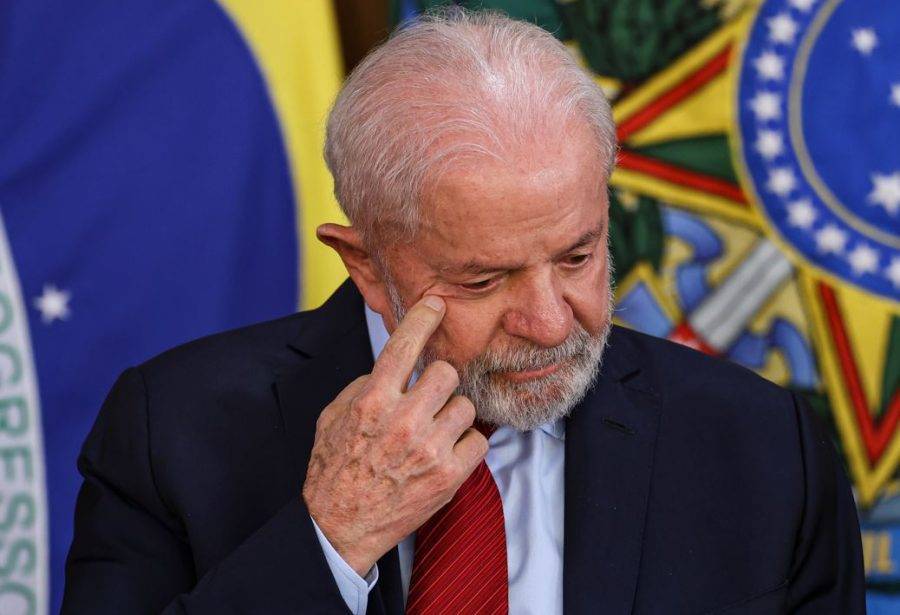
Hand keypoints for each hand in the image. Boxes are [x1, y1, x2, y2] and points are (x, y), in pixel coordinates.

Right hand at [302, 295, 487, 575]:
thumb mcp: (333, 418)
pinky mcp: (448, 475)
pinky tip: (445, 455)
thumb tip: (392, 368)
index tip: (436, 304)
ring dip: (452, 416)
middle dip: (439, 383)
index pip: (403, 347)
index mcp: (372, 401)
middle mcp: (402, 420)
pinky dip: (465, 446)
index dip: (422, 319)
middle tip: (429, 400)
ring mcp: (428, 448)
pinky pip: (478, 441)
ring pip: (465, 406)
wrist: (340, 526)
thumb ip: (363, 386)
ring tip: (434, 433)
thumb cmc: (334, 470)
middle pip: (446, 373)